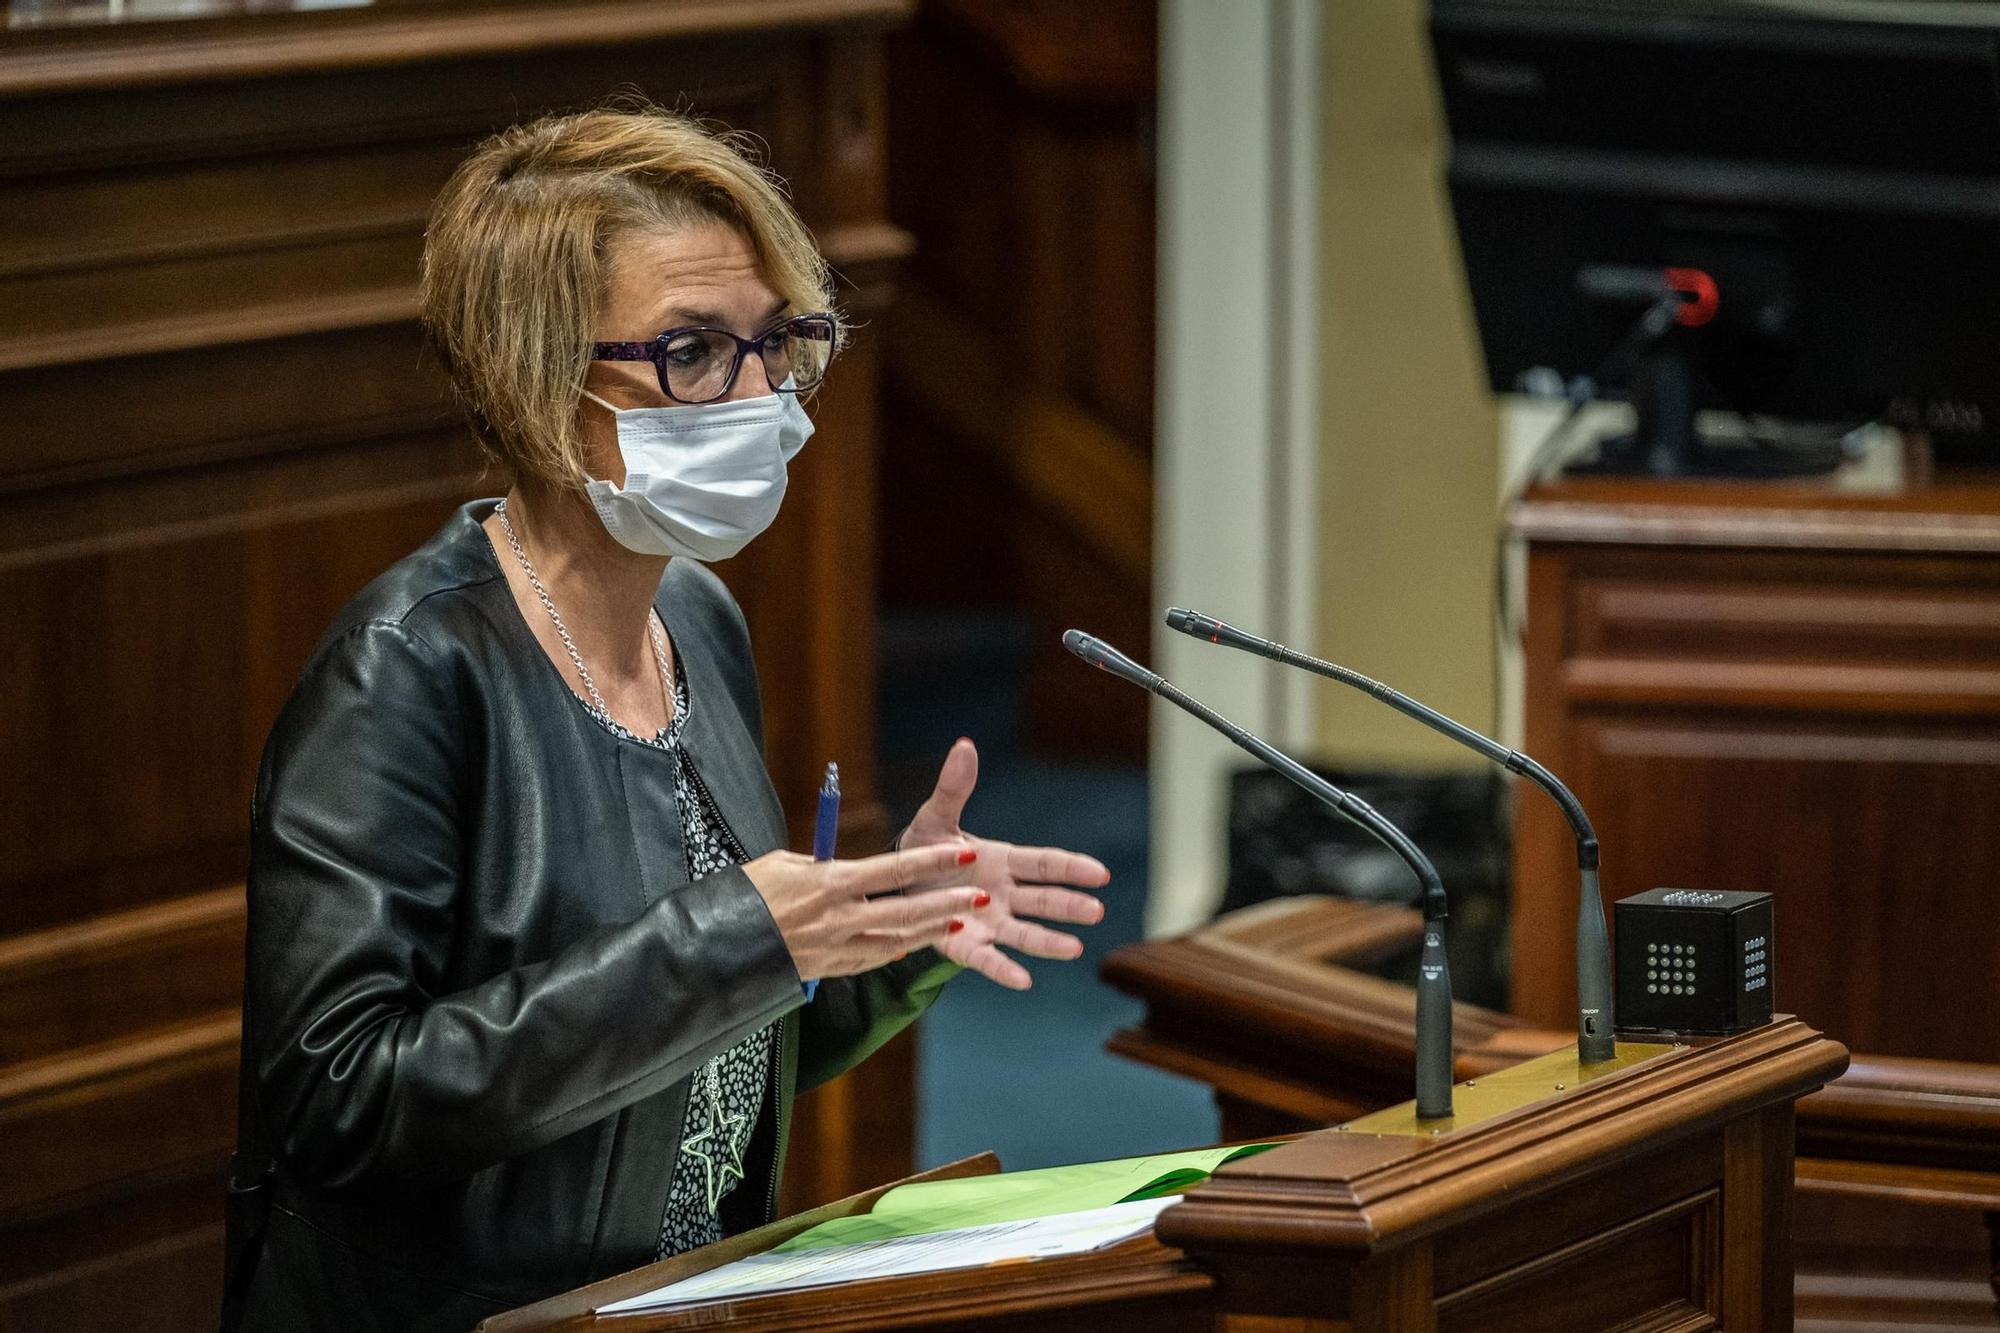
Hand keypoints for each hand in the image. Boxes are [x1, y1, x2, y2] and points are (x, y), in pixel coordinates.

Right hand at [744, 843, 984, 983]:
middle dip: (947, 903)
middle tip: (979, 897)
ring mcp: (835, 948)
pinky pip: (870, 959)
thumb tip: (845, 865)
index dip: (932, 862)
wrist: (717, 945)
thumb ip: (822, 865)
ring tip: (962, 922)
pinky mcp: (827, 969)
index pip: (893, 870)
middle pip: (906, 910)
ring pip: (896, 940)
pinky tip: (915, 942)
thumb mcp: (783, 864)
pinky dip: (895, 948)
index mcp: (830, 882)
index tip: (963, 853)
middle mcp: (839, 918)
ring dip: (931, 931)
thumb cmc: (746, 893)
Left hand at [898, 738, 1108, 989]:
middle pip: (1043, 900)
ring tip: (1075, 949)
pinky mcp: (965, 945)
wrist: (893, 883)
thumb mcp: (935, 817)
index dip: (1072, 868)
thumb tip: (964, 745)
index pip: (1044, 864)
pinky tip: (1024, 981)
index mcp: (1002, 861)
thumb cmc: (923, 848)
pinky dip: (1004, 969)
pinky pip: (987, 959)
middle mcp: (1002, 894)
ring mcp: (987, 922)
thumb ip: (953, 788)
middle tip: (1095, 911)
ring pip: (1025, 932)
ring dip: (1049, 941)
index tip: (1100, 874)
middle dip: (1069, 905)